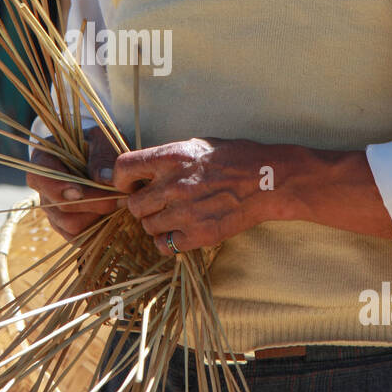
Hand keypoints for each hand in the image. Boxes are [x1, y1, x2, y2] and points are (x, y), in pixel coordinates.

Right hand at [26, 128, 120, 241]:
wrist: (104, 158)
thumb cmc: (100, 144)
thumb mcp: (103, 138)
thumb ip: (103, 155)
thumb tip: (103, 179)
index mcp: (43, 160)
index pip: (40, 178)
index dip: (58, 188)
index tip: (79, 192)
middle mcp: (43, 189)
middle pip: (61, 208)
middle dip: (94, 204)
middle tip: (121, 197)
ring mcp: (53, 211)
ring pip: (72, 226)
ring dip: (99, 217)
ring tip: (120, 202)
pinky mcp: (67, 227)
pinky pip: (80, 239)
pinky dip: (99, 230)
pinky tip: (114, 215)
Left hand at [112, 137, 391, 250]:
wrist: (269, 180)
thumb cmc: (236, 158)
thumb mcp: (198, 146)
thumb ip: (167, 159)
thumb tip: (140, 171)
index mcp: (172, 157)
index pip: (123, 168)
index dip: (122, 179)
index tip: (131, 184)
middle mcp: (174, 185)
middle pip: (133, 205)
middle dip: (141, 205)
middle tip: (156, 204)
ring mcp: (185, 213)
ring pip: (147, 226)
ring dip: (156, 224)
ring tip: (174, 216)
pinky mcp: (198, 235)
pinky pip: (165, 245)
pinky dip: (169, 241)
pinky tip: (182, 231)